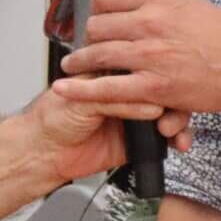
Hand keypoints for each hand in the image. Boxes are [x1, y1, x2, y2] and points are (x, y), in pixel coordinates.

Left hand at [14, 79, 178, 189]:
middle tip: (170, 111)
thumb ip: (114, 100)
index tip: (169, 81)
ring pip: (167, 114)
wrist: (43, 153)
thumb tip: (147, 101)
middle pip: (161, 89)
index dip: (158, 73)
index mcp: (110, 74)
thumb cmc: (51, 118)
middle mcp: (124, 93)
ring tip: (170, 128)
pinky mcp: (136, 141)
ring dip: (177, 120)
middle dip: (174, 100)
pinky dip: (174, 139)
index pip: (142, 67)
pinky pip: (162, 139)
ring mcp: (132, 117)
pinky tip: (176, 141)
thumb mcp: (83, 101)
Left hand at [54, 0, 220, 124]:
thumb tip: (134, 3)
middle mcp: (151, 22)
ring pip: (96, 53)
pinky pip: (107, 87)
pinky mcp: (153, 86)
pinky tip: (66, 87)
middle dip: (89, 36)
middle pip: (97, 24)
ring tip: (72, 65)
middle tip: (89, 45)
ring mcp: (150, 55)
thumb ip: (158, 3)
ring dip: (79, 61)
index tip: (98, 16)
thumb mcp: (190, 3)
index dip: (97, 7)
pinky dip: (81, 90)